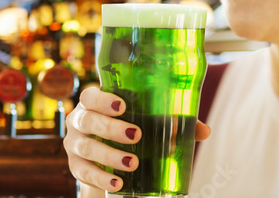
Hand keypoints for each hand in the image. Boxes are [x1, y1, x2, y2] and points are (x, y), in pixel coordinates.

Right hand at [63, 87, 210, 191]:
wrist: (108, 157)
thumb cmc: (131, 129)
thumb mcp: (147, 123)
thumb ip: (173, 124)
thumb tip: (204, 131)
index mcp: (95, 104)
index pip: (89, 95)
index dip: (102, 99)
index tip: (122, 106)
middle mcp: (79, 121)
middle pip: (87, 120)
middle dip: (111, 128)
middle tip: (136, 135)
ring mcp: (74, 144)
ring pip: (86, 147)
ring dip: (109, 156)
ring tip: (132, 164)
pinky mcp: (76, 166)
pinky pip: (84, 172)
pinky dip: (101, 178)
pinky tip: (118, 183)